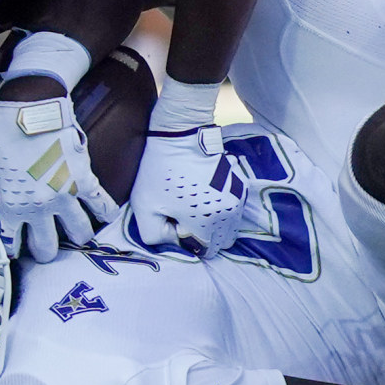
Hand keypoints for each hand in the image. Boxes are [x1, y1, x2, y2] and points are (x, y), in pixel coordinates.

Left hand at [0, 97, 117, 261]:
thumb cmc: (2, 133)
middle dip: (45, 253)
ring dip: (76, 237)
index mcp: (12, 206)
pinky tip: (105, 217)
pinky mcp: (85, 180)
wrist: (32, 108)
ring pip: (78, 233)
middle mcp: (40, 208)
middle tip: (46, 248)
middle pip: (47, 248)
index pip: (12, 243)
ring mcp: (65, 196)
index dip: (13, 248)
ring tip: (76, 235)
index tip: (16, 247)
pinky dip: (105, 213)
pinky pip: (102, 205)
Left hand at [128, 125, 247, 254]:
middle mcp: (229, 214)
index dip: (184, 238)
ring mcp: (237, 199)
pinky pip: (232, 212)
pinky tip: (201, 193)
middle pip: (219, 242)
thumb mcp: (144, 207)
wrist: (180, 134)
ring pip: (228, 228)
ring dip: (212, 223)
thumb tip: (176, 240)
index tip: (171, 218)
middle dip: (201, 234)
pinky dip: (219, 210)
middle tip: (181, 211)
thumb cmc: (160, 171)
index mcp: (208, 223)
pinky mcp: (240, 186)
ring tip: (191, 201)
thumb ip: (155, 236)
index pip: (202, 250)